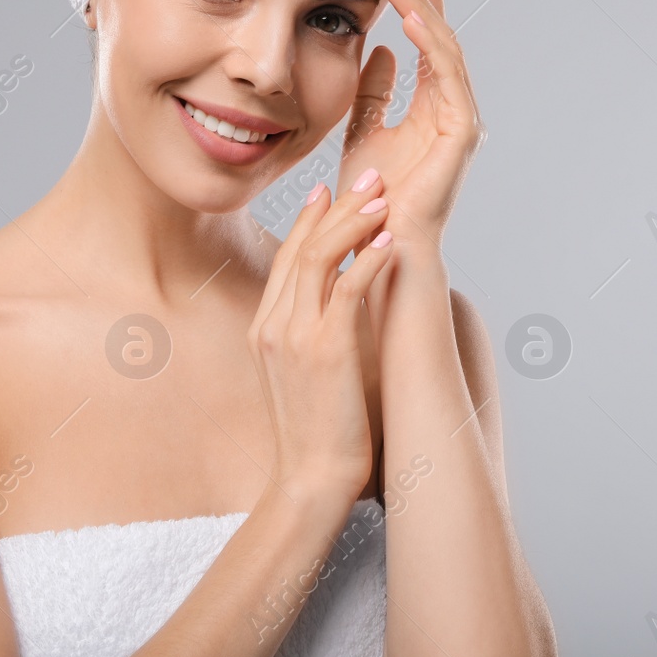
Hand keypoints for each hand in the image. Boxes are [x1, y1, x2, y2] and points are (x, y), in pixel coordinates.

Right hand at [247, 173, 393, 505]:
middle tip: (370, 177)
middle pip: (302, 246)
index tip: (330, 190)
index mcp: (265, 327)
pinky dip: (369, 259)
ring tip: (383, 197)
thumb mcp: (300, 374)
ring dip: (354, 221)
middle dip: (338, 206)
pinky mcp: (325, 350)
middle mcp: (274, 324)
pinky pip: (347, 290)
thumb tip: (335, 310)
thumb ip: (309, 335)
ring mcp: (295, 336)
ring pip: (321, 257)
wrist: (310, 480)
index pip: (287, 257)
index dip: (309, 219)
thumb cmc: (316, 433)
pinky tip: (390, 241)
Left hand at [337, 0, 484, 251]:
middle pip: (441, 40)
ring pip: (446, 50)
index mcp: (432, 109)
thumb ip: (373, 92)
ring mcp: (461, 120)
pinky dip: (431, 44)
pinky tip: (410, 17)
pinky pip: (448, 76)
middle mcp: (452, 111)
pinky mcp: (461, 132)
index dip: (418, 6)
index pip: (429, 46)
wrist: (378, 239)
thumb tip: (379, 52)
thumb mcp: (362, 129)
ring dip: (423, 11)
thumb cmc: (370, 196)